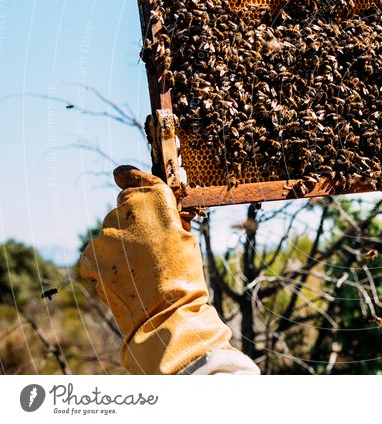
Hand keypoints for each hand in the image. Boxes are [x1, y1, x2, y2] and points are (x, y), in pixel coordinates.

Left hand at [79, 166, 234, 373]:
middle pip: (123, 211)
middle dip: (132, 225)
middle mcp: (127, 210)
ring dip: (119, 247)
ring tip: (138, 271)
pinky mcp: (90, 256)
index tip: (123, 175)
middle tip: (149, 250)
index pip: (136, 178)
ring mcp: (105, 234)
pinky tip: (124, 279)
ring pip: (109, 235)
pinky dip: (106, 265)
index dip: (130, 177)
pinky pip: (96, 255)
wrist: (165, 314)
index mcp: (155, 199)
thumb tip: (152, 212)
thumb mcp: (184, 238)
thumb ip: (164, 218)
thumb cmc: (184, 276)